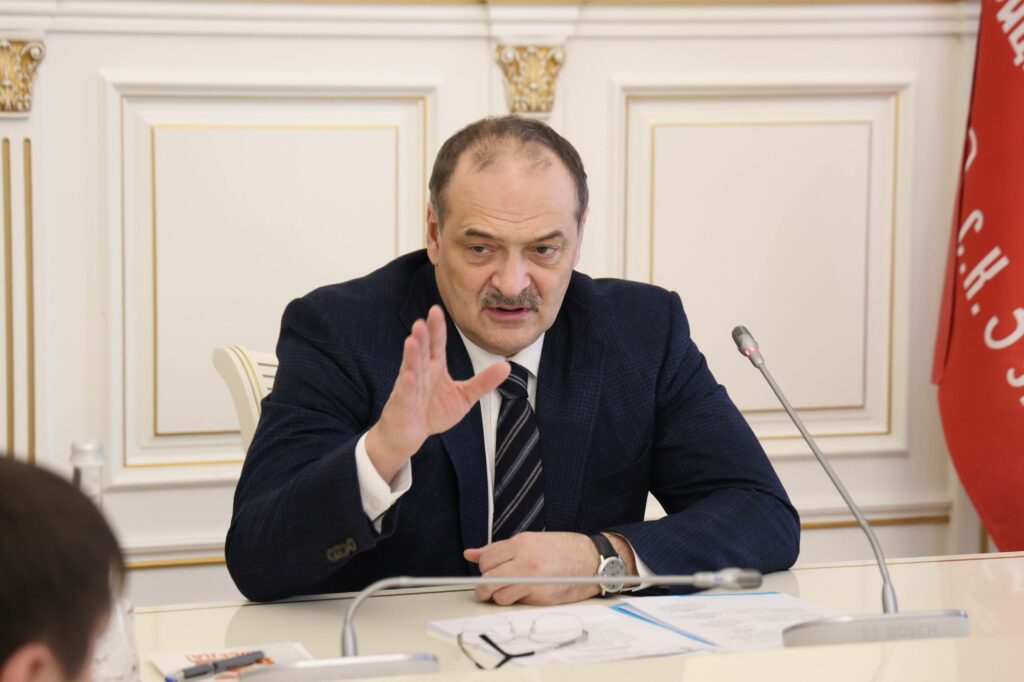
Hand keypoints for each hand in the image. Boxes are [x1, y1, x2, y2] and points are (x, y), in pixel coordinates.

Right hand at [365, 305, 509, 481]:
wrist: (409, 435)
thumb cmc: (433, 412)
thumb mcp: (464, 396)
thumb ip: (483, 382)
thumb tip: (506, 366)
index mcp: (435, 367)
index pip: (436, 344)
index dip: (436, 328)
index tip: (436, 310)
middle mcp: (421, 372)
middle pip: (423, 350)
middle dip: (423, 335)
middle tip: (424, 318)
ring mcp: (410, 387)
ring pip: (411, 367)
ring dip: (412, 354)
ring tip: (412, 339)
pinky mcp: (403, 404)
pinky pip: (406, 393)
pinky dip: (408, 384)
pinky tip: (410, 375)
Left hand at [463, 532, 606, 605]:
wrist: (592, 559)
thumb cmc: (564, 549)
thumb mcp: (531, 541)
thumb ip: (499, 549)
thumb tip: (471, 554)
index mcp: (521, 543)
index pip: (486, 559)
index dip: (483, 569)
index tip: (487, 573)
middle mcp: (525, 560)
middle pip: (488, 578)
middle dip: (485, 587)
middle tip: (490, 589)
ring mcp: (533, 580)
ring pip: (498, 594)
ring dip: (499, 596)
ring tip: (510, 591)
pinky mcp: (541, 596)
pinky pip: (516, 602)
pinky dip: (515, 600)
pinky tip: (525, 593)